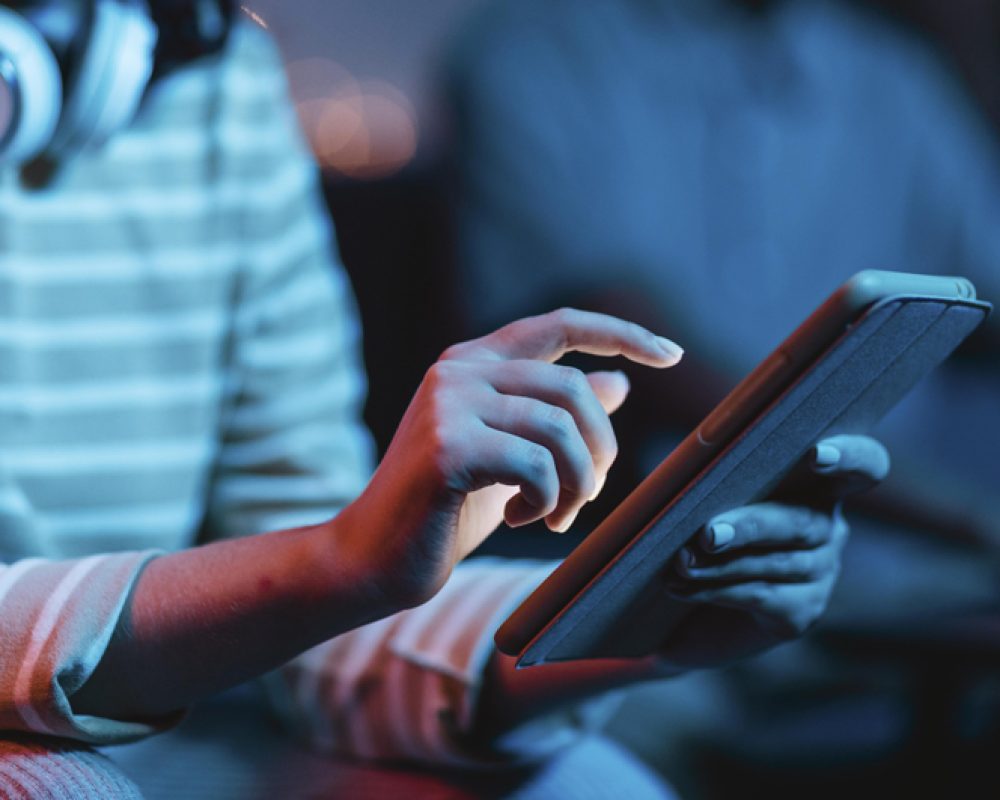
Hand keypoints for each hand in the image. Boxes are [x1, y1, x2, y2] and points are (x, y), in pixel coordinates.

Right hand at [339, 309, 682, 609]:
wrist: (371, 558)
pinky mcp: (447, 448)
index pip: (560, 325)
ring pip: (560, 428)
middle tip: (589, 495)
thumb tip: (618, 384)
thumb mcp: (512, 455)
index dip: (621, 335)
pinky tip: (518, 517)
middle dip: (600, 448)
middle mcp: (458, 370)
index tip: (670, 354)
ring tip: (557, 515)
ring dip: (577, 483)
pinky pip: (536, 465)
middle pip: (572, 388)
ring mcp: (448, 405)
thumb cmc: (443, 508)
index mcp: (473, 363)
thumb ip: (555, 417)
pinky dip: (545, 500)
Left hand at [658, 433, 889, 670]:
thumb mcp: (710, 500)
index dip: (851, 457)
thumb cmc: (701, 532)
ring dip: (722, 565)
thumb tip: (688, 470)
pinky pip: (762, 596)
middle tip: (709, 534)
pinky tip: (682, 588)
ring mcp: (822, 572)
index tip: (817, 455)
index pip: (864, 466)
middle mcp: (828, 527)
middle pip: (802, 522)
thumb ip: (715, 481)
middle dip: (751, 526)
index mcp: (816, 483)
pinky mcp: (804, 611)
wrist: (687, 608)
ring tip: (681, 564)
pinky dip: (716, 590)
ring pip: (777, 564)